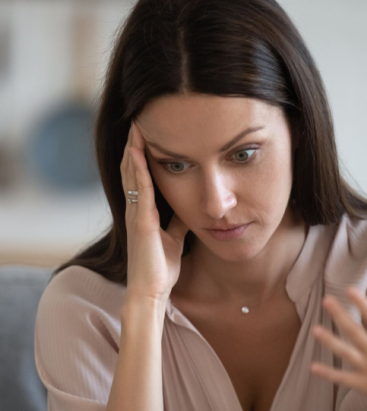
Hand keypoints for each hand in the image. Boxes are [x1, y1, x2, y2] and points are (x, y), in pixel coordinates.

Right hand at [121, 122, 188, 302]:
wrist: (152, 291)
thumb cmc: (161, 267)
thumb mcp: (175, 237)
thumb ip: (178, 221)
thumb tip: (190, 207)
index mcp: (144, 212)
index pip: (141, 176)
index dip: (142, 154)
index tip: (148, 132)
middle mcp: (136, 209)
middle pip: (132, 170)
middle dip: (135, 144)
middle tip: (139, 119)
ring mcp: (136, 214)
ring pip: (132, 175)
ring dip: (133, 149)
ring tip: (136, 126)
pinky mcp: (141, 223)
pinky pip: (140, 191)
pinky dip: (138, 171)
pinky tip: (137, 153)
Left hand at [311, 287, 366, 410]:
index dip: (362, 303)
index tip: (349, 289)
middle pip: (354, 331)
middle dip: (339, 315)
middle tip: (326, 300)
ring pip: (345, 352)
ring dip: (329, 341)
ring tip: (314, 330)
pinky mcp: (364, 385)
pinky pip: (343, 379)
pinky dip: (328, 374)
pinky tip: (313, 367)